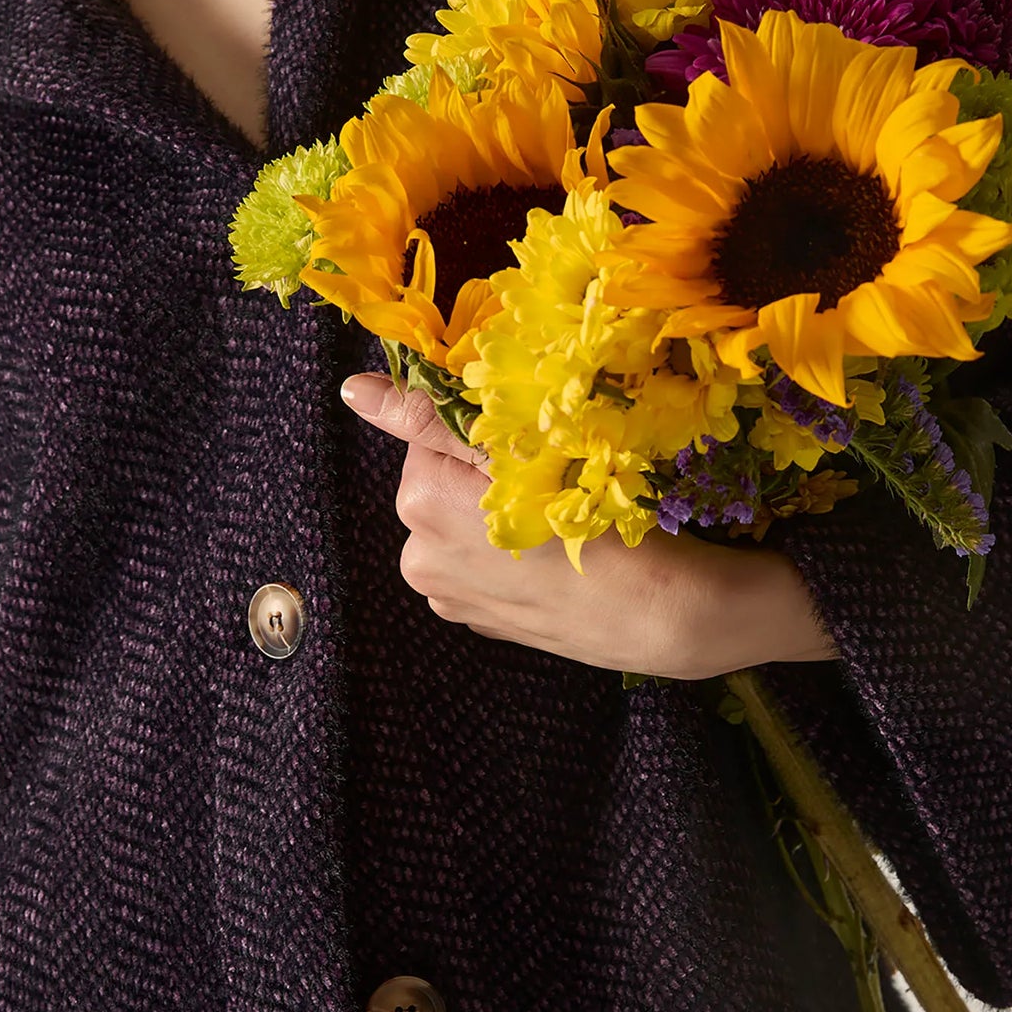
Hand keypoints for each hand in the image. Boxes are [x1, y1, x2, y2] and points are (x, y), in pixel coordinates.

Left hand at [340, 373, 839, 677]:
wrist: (657, 612)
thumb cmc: (595, 518)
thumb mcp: (516, 449)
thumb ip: (427, 416)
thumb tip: (354, 390)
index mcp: (420, 501)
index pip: (430, 432)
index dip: (482, 428)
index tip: (527, 440)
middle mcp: (418, 555)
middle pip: (442, 480)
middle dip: (485, 472)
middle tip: (550, 479)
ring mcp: (447, 596)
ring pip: (464, 522)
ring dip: (498, 512)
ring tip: (555, 520)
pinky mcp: (480, 621)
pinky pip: (482, 563)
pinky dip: (508, 552)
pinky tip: (550, 556)